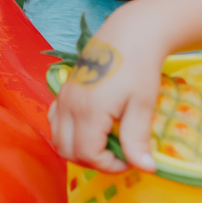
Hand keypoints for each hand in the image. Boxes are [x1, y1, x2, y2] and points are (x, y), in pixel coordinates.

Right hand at [48, 36, 158, 173]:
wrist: (129, 33)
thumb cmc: (139, 67)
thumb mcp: (143, 104)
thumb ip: (137, 138)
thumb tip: (146, 168)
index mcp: (88, 111)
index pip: (88, 155)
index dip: (110, 166)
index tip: (132, 159)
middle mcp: (69, 105)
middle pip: (68, 151)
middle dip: (93, 161)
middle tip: (119, 155)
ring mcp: (63, 97)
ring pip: (58, 139)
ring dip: (79, 149)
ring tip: (105, 144)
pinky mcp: (63, 91)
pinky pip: (55, 121)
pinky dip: (68, 134)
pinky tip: (90, 129)